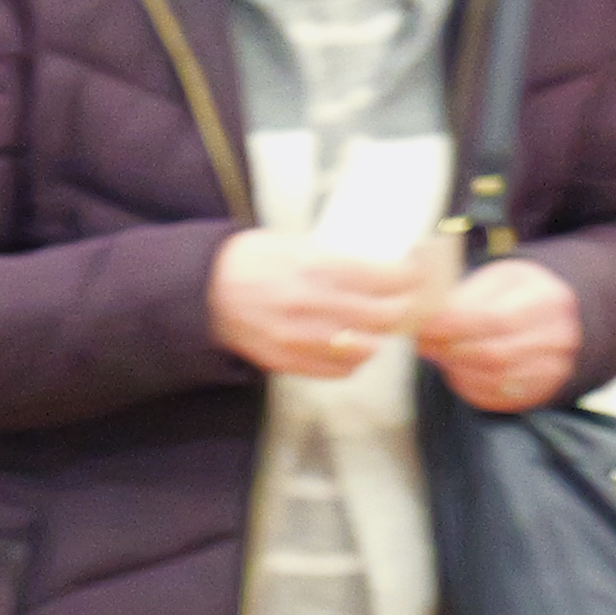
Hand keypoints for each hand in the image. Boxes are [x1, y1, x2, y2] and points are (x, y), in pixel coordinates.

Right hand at [209, 231, 435, 382]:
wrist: (201, 292)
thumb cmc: (246, 261)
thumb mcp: (294, 243)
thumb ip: (334, 257)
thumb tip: (375, 265)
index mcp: (318, 270)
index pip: (387, 279)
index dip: (410, 277)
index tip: (415, 273)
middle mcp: (314, 307)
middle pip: (385, 316)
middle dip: (403, 308)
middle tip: (405, 300)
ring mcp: (300, 339)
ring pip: (365, 348)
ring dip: (377, 337)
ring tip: (376, 326)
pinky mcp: (287, 361)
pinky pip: (337, 370)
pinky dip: (352, 361)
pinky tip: (351, 347)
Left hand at [416, 254, 584, 412]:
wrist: (551, 316)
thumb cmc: (516, 294)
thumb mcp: (497, 281)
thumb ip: (466, 298)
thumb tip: (427, 319)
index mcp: (547, 300)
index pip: (494, 319)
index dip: (454, 326)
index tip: (425, 326)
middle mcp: (558, 337)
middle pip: (492, 353)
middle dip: (450, 349)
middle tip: (423, 343)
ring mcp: (552, 367)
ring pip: (491, 378)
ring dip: (455, 368)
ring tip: (438, 353)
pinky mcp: (540, 390)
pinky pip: (495, 395)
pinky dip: (467, 384)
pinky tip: (456, 368)